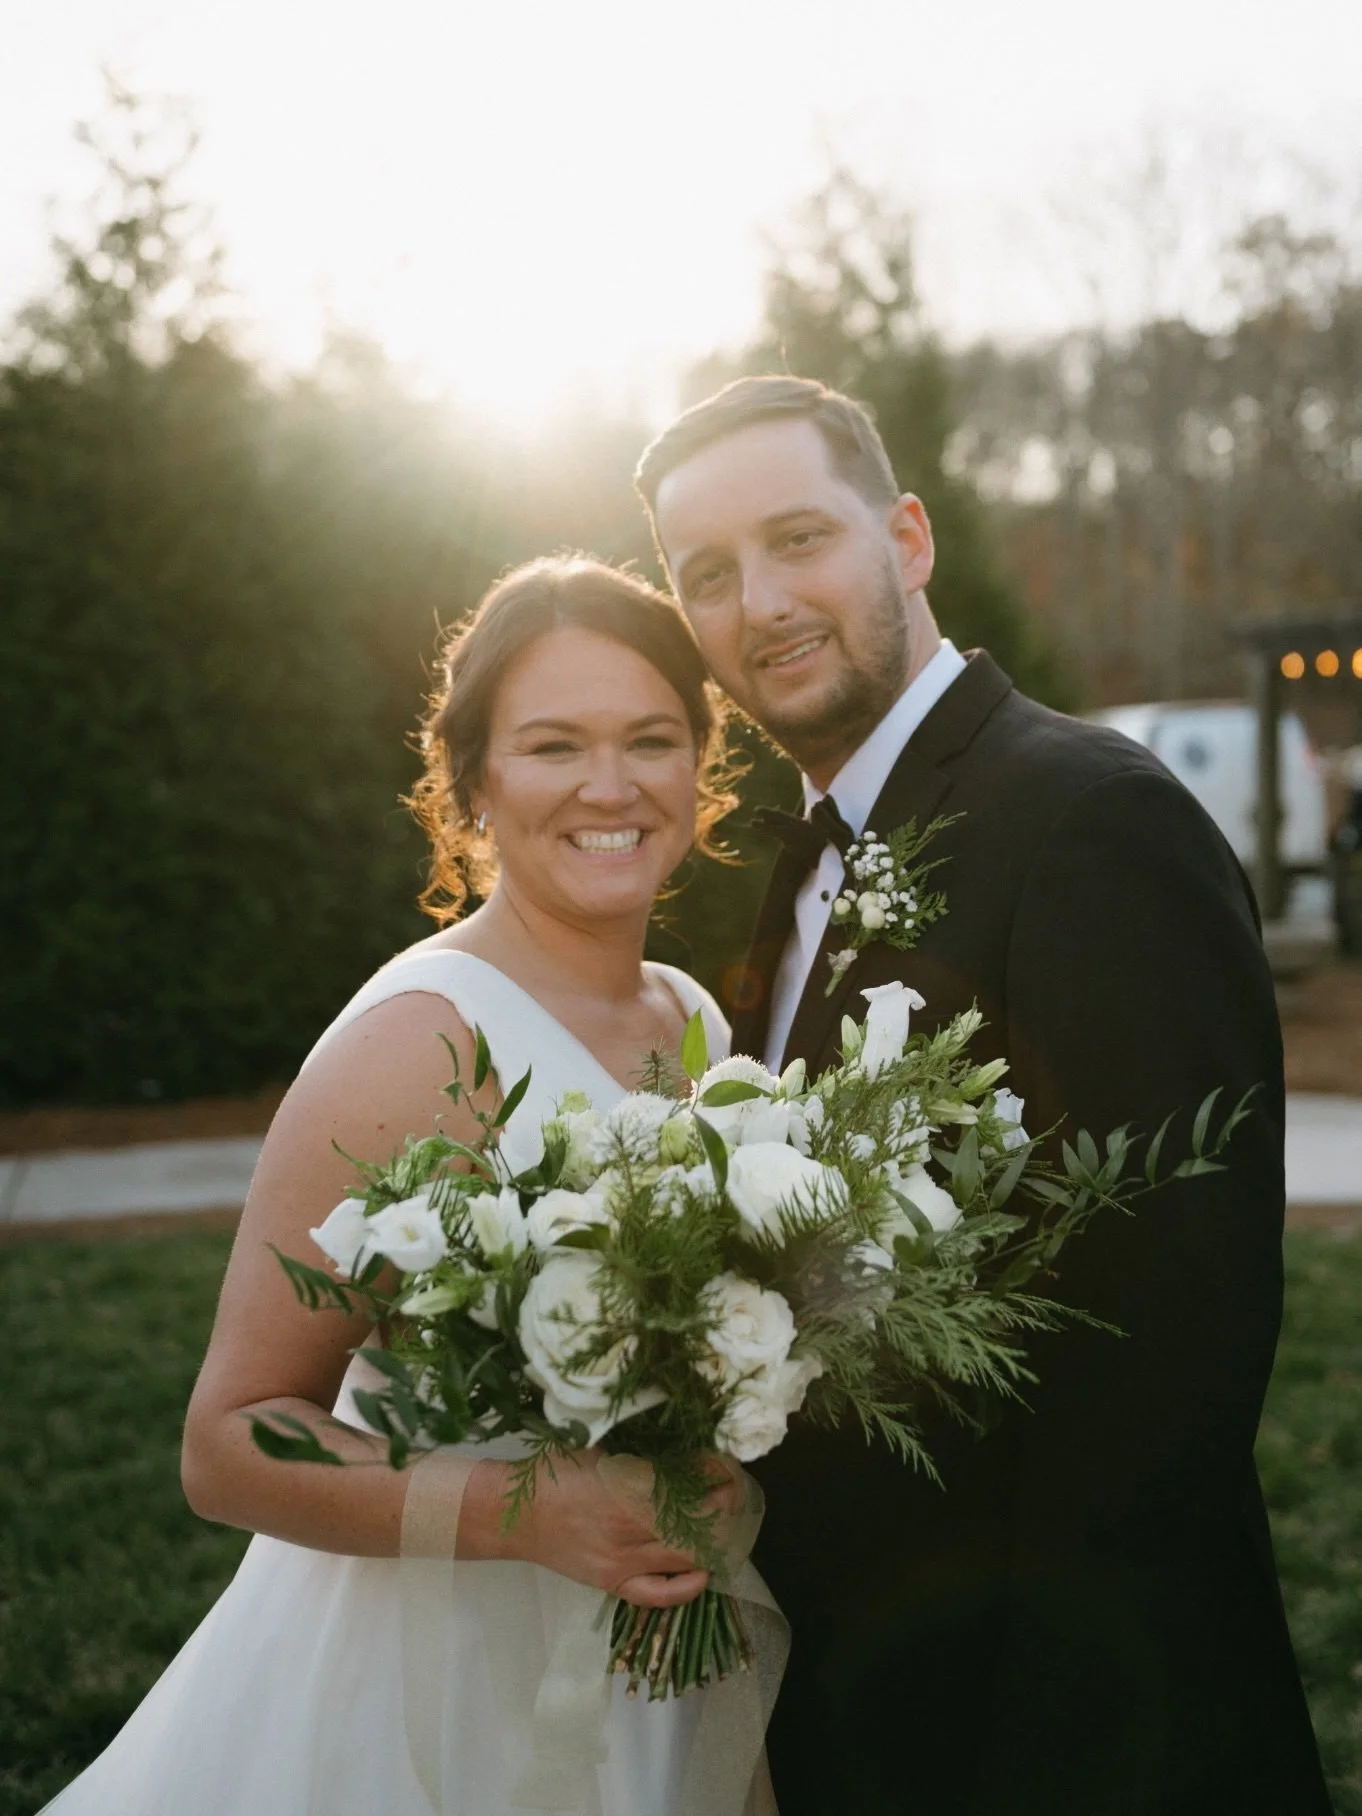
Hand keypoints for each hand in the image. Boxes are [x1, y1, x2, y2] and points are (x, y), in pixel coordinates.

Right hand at [482, 1450, 735, 1607]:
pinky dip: (684, 1587)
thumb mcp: (599, 1451)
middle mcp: (628, 1527)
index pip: (686, 1482)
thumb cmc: (554, 1474)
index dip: (712, 1474)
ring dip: (711, 1540)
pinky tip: (703, 1573)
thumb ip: (638, 1458)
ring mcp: (621, 1561)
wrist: (513, 1515)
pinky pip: (656, 1594)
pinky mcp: (612, 1583)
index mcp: (623, 1486)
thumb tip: (681, 1455)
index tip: (725, 1466)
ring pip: (682, 1556)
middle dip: (721, 1507)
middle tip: (732, 1493)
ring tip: (726, 1525)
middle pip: (693, 1521)